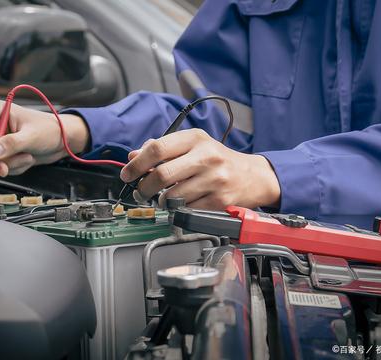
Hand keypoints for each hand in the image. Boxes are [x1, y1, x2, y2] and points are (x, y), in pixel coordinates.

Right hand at [0, 101, 89, 175]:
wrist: (63, 142)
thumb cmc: (50, 130)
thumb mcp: (31, 137)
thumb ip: (12, 144)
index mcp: (0, 112)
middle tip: (5, 168)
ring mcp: (0, 140)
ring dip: (9, 164)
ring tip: (27, 157)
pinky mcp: (5, 152)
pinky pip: (0, 165)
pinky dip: (13, 167)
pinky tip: (26, 159)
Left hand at [119, 129, 280, 209]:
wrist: (253, 176)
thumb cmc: (218, 160)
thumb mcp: (193, 146)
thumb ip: (162, 149)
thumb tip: (133, 157)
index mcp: (195, 138)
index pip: (157, 148)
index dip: (137, 164)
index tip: (127, 174)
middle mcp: (206, 156)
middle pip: (161, 175)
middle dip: (143, 187)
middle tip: (140, 192)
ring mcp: (215, 179)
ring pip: (172, 196)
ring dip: (161, 201)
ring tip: (164, 197)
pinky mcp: (220, 200)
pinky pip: (187, 209)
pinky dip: (179, 209)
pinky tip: (184, 203)